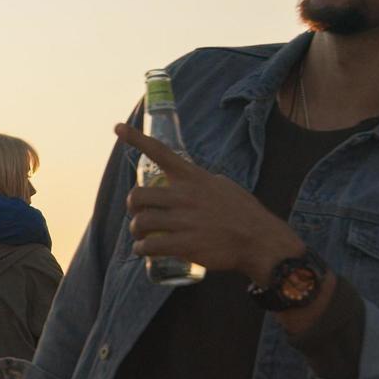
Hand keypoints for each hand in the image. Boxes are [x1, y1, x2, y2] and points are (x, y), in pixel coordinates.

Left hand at [115, 123, 303, 284]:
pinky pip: (150, 246)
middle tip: (138, 214)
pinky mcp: (185, 244)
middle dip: (133, 207)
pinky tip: (143, 251)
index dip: (136, 138)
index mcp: (194, 177)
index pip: (160, 152)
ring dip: (136, 231)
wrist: (261, 240)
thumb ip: (200, 182)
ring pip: (141, 222)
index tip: (117, 128)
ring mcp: (184, 220)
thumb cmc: (243, 213)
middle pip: (138, 195)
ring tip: (141, 237)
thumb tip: (185, 180)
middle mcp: (185, 196)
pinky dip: (141, 249)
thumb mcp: (223, 186)